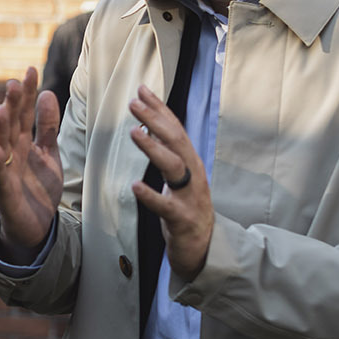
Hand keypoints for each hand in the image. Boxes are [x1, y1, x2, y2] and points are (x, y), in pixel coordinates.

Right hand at [0, 66, 63, 258]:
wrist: (36, 227)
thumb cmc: (39, 188)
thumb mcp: (49, 153)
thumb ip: (47, 126)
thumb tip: (48, 92)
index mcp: (23, 142)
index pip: (24, 112)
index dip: (27, 93)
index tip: (30, 70)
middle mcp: (11, 152)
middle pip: (11, 124)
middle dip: (12, 104)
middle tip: (15, 83)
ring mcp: (6, 171)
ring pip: (1, 145)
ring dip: (0, 128)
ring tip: (2, 109)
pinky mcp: (5, 191)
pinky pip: (0, 175)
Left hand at [129, 84, 213, 279]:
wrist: (205, 249)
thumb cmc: (187, 209)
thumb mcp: (179, 178)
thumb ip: (167, 153)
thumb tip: (147, 125)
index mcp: (191, 163)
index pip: (175, 129)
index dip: (160, 109)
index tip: (142, 90)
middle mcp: (194, 175)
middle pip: (176, 142)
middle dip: (155, 120)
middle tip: (134, 103)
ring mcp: (190, 197)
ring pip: (174, 168)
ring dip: (153, 148)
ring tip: (134, 133)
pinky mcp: (182, 219)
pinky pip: (166, 207)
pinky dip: (150, 196)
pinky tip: (134, 186)